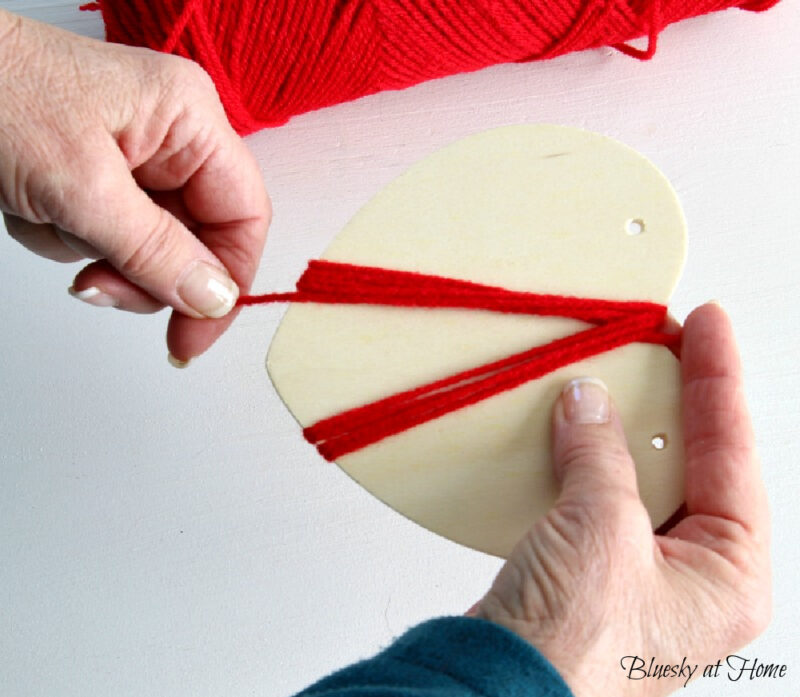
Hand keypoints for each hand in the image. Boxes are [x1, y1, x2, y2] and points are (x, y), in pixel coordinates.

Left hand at [0, 10, 270, 361]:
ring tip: (50, 218)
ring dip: (97, 253)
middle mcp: (174, 138)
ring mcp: (138, 157)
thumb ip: (155, 251)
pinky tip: (35, 207)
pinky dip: (69, 237)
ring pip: (149, 248)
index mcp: (190, 120)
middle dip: (144, 271)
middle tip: (99, 286)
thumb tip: (214, 300)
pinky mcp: (103, 175)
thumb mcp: (81, 185)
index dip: (228, 281)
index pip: (244, 216)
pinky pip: (108, 237)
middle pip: (197, 240)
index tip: (195, 332)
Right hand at [470, 302, 770, 695]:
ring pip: (641, 476)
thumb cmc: (574, 646)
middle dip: (675, 401)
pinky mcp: (590, 570)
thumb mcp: (603, 530)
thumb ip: (602, 457)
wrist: (497, 691)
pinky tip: (570, 428)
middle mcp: (693, 575)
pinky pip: (597, 496)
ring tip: (617, 373)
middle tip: (663, 339)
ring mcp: (640, 572)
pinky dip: (583, 459)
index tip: (708, 324)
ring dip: (621, 428)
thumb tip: (588, 402)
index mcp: (730, 574)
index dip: (719, 380)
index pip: (735, 454)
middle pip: (695, 461)